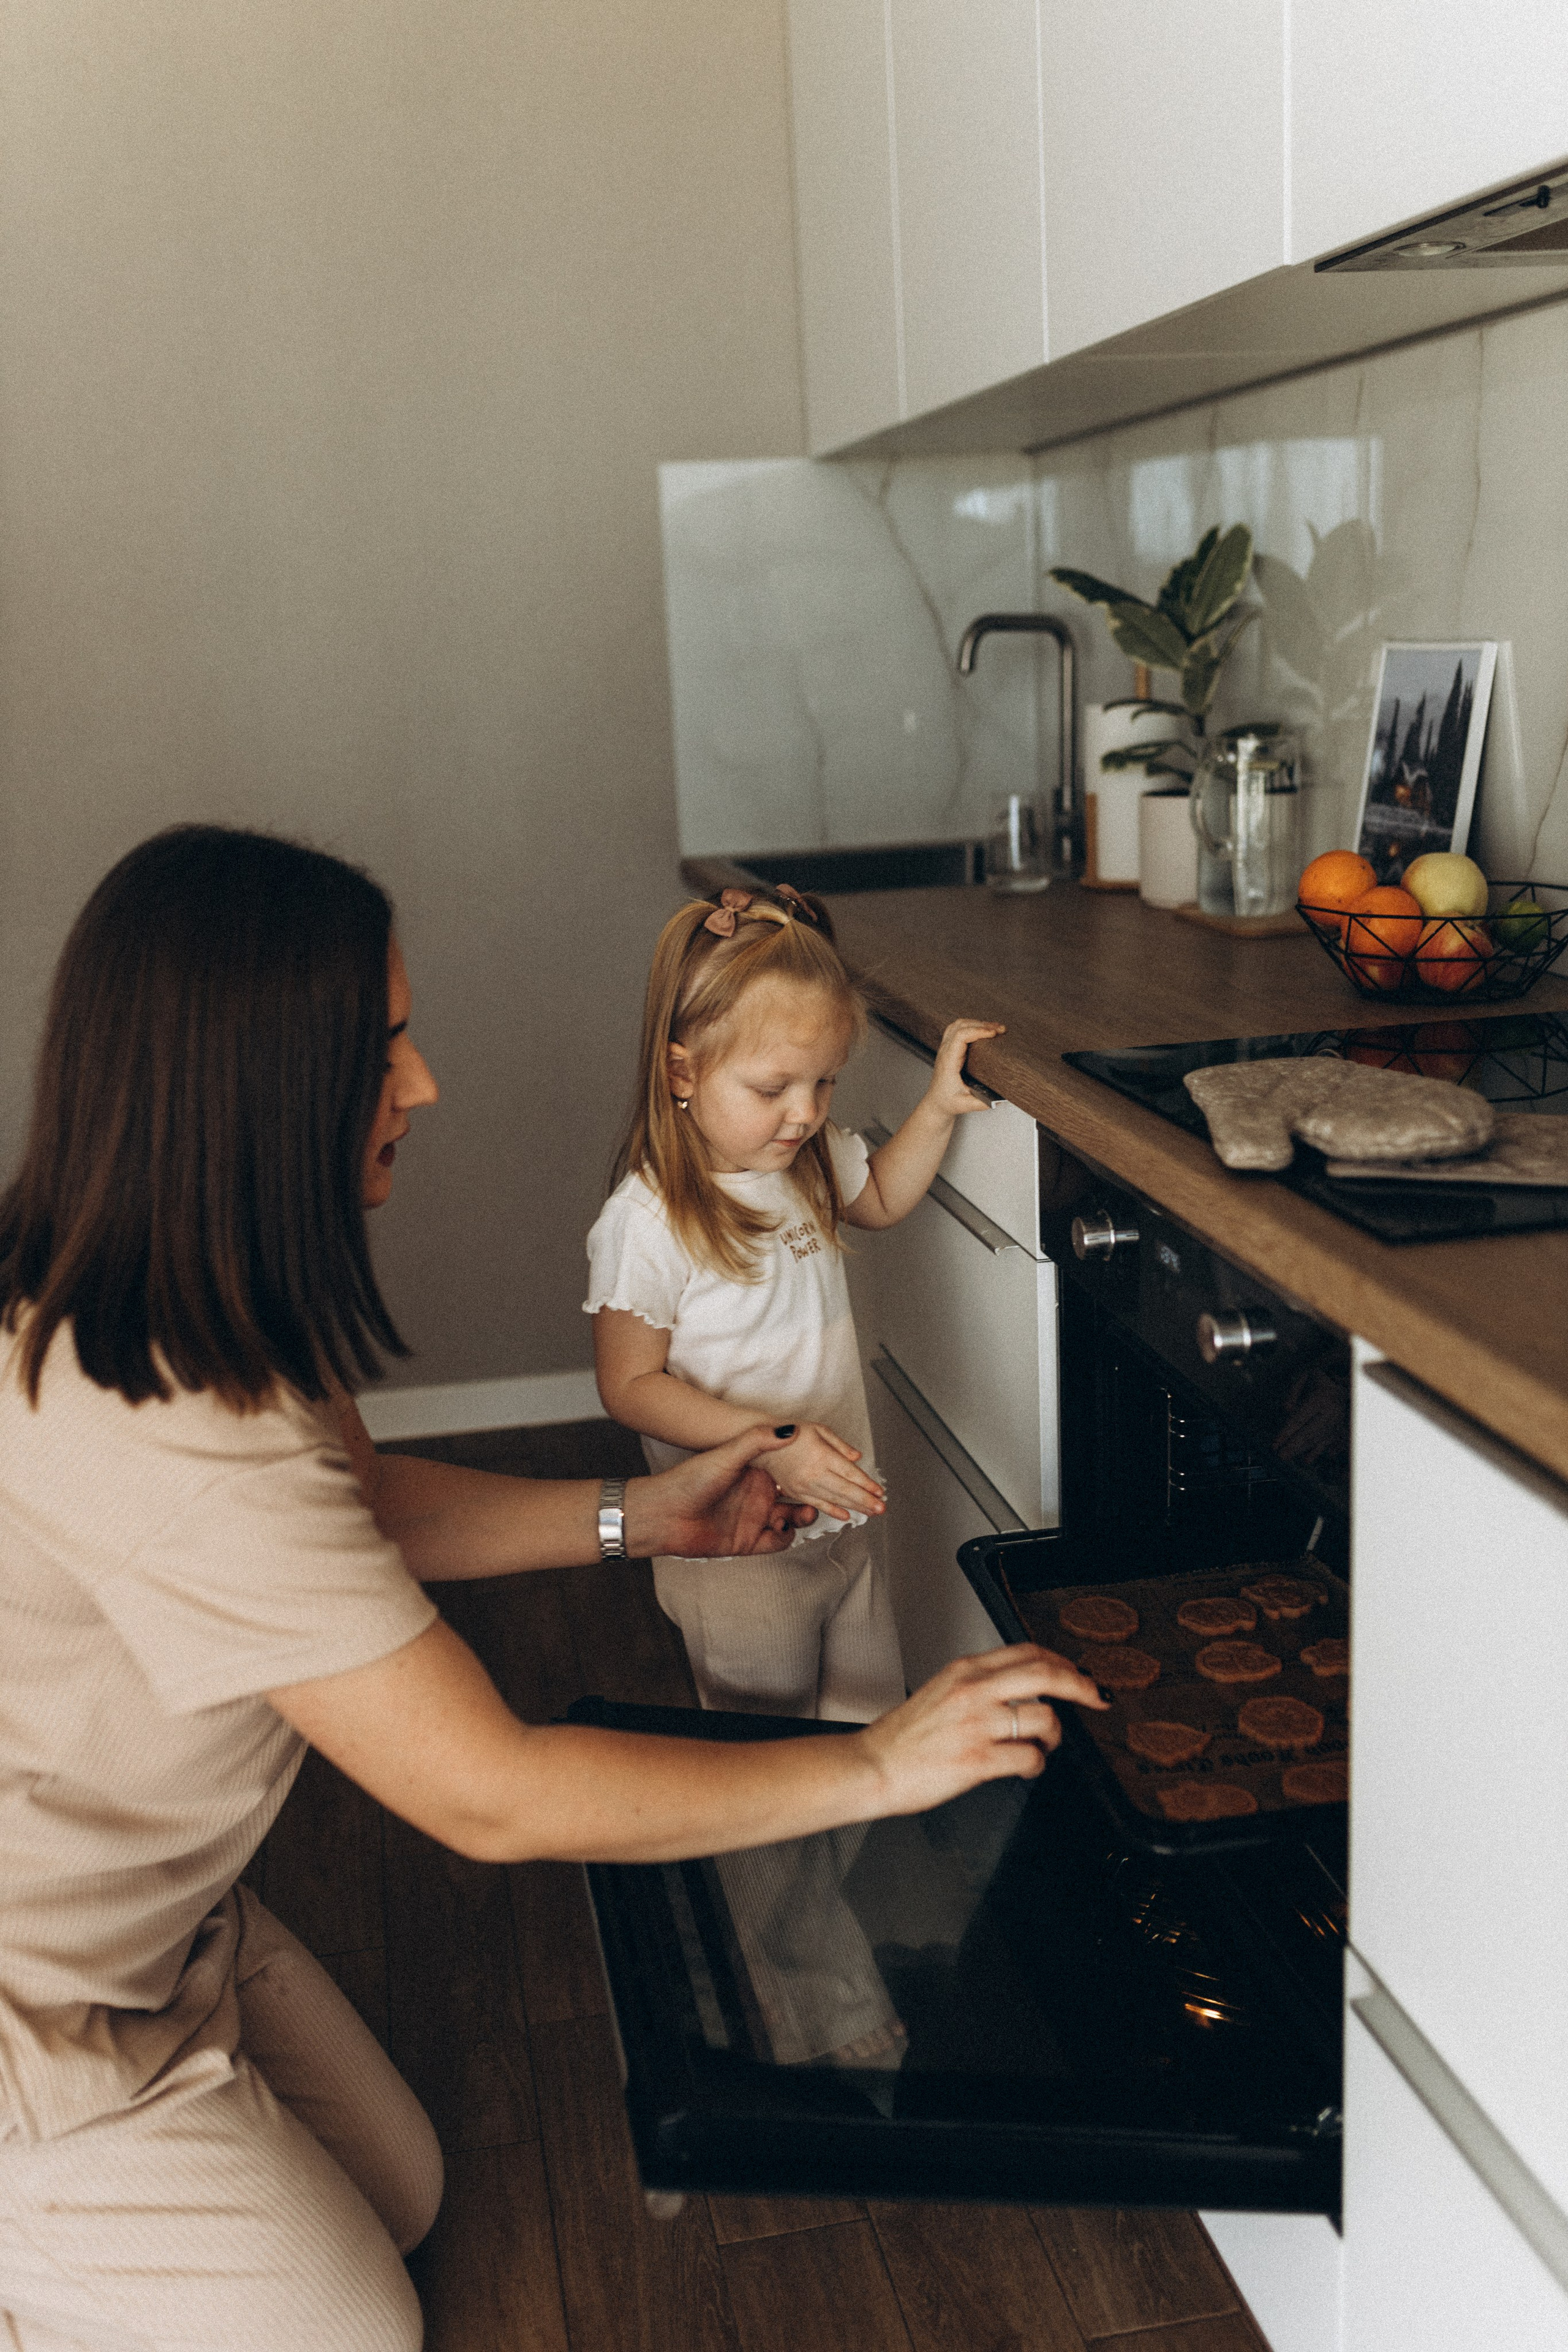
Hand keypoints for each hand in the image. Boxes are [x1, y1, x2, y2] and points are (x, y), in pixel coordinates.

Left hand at [627, 1426, 817, 1558]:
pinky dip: (786, 1538)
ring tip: (806, 1513)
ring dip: (803, 1518)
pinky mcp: (749, 1542)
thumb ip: (758, 1440)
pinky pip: (778, 1543)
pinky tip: (782, 1528)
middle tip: (823, 1498)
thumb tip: (791, 1428)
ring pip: (792, 1521)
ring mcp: (754, 1519)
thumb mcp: (727, 1454)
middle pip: (797, 1498)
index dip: (809, 1472)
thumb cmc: (690, 1479)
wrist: (664, 1515)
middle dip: (814, 1498)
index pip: (791, 1472)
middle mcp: (757, 1495)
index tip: (828, 1471)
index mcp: (755, 1472)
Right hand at [767, 1423, 885, 1522]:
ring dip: (855, 1507)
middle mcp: (814, 1473)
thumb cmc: (792, 1433)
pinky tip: (846, 1516)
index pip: (850, 1473)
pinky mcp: (797, 1493)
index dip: (867, 1484)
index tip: (880, 1491)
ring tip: (871, 1512)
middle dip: (866, 1501)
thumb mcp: (818, 1429)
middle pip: (845, 1490)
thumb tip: (857, 1458)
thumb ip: (840, 1445)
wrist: (763, 1443)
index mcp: (822, 1455)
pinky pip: (818, 1505)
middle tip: (882, 1508)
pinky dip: (833, 1511)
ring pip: (834, 1500)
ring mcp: (804, 1485)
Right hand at [855, 1643, 1106, 1812]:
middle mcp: (973, 1691)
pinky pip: (1028, 1758)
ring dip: (1054, 1736)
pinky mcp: (977, 1760)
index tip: (1079, 1675)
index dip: (1062, 1662)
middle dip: (1081, 1685)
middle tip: (1097, 1697)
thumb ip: (979, 1685)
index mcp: (965, 1671)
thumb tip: (1022, 1692)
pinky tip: (1026, 1767)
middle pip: (1045, 1673)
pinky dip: (1036, 1765)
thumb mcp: (941, 1691)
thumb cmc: (904, 1738)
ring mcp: (976, 1725)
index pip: (1027, 1652)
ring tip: (1044, 1746)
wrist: (871, 1766)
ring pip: (1043, 1719)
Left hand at [924, 1019, 1005, 1119]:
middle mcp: (945, 1052)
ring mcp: (945, 1048)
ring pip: (958, 1024)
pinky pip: (957, 1029)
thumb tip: (1000, 1098)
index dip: (978, 1031)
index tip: (994, 1034)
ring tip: (994, 1027)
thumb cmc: (947, 1102)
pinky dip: (971, 1025)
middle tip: (1000, 1029)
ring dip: (977, 1022)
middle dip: (982, 1024)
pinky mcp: (948, 1049)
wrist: (936, 1103)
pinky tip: (982, 1029)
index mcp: (948, 1061)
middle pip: (961, 1026)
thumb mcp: (965, 1105)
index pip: (960, 1036)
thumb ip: (982, 1102)